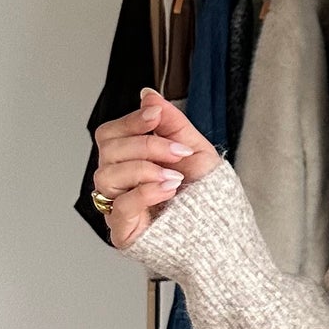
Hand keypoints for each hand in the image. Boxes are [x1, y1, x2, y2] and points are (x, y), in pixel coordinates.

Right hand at [92, 86, 221, 248]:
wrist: (222, 233)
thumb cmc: (207, 196)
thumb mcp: (194, 150)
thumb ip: (171, 122)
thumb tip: (148, 95)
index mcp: (130, 161)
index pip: (110, 133)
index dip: (131, 120)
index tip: (156, 114)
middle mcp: (120, 183)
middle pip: (107, 150)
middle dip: (146, 145)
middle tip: (178, 153)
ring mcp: (118, 207)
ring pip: (106, 175)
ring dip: (144, 168)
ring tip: (175, 176)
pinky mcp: (123, 231)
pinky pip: (120, 205)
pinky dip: (146, 192)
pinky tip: (169, 189)